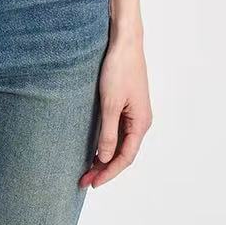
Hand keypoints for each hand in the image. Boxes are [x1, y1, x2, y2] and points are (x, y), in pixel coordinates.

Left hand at [79, 32, 151, 188]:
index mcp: (141, 123)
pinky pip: (117, 130)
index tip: (92, 183)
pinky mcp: (126, 104)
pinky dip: (106, 141)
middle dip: (104, 168)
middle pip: (123, 152)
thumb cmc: (119, 69)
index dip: (109, 172)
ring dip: (104, 156)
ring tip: (86, 167)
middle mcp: (140, 121)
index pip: (125, 157)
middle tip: (84, 180)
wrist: (125, 41)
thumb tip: (105, 158)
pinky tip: (93, 146)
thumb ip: (108, 133)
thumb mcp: (110, 103)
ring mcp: (134, 112)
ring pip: (119, 142)